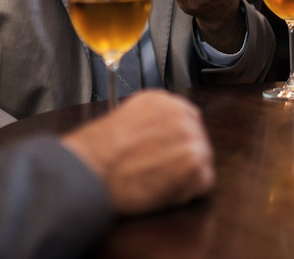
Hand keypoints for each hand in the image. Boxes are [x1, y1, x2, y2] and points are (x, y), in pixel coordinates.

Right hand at [60, 91, 214, 214]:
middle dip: (182, 158)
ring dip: (184, 176)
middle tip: (159, 172)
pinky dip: (186, 192)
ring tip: (155, 180)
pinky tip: (161, 190)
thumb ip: (150, 123)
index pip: (186, 118)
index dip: (176, 142)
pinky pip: (203, 182)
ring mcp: (190, 135)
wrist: (91, 170)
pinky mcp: (193, 161)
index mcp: (160, 100)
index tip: (166, 153)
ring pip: (202, 161)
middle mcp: (178, 113)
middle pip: (197, 139)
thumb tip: (161, 138)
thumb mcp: (124, 120)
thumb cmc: (97, 152)